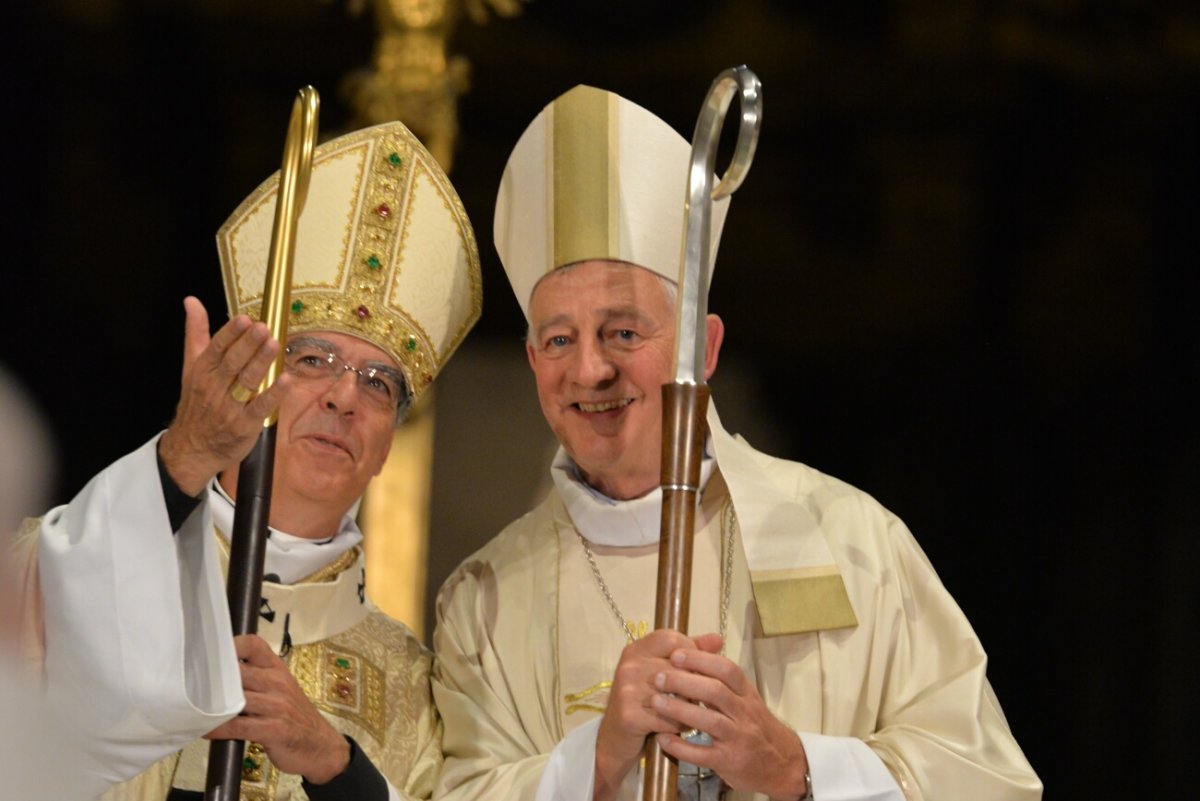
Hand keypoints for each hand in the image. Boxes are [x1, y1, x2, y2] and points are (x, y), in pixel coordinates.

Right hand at [158, 296, 290, 494]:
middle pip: (232, 363)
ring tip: (275, 344)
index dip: (230, 333)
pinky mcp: (244, 425)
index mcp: (202, 371)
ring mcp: (229, 407)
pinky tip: (286, 379)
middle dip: (248, 345)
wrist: (191, 448)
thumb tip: (192, 301)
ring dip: (261, 363)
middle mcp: (213, 387)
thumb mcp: (191, 367)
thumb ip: (196, 332)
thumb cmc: (197, 402)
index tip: (244, 319)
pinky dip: (273, 394)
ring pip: (246, 382)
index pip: (216, 348)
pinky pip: (260, 407)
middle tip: (263, 327)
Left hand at [206, 635, 349, 784]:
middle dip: (211, 679)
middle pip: (238, 672)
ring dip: (210, 706)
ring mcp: (277, 706)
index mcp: (278, 669)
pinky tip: (205, 730)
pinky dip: (217, 729)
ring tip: (191, 708)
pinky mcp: (273, 729)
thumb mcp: (282, 690)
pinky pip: (237, 726)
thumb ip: (257, 680)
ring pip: (235, 699)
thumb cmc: (294, 716)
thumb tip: (218, 675)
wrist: (320, 745)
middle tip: (188, 685)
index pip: (254, 645)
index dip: (231, 645)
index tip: (210, 654)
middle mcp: (278, 683)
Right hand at [593, 629, 721, 800]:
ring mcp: (627, 690)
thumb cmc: (643, 703)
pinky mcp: (629, 715)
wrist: (615, 739)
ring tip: (691, 714)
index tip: (696, 670)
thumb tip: (718, 639)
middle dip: (694, 685)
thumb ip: (689, 655)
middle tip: (699, 698)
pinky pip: (669, 719)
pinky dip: (679, 726)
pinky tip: (678, 728)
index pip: (672, 638)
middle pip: (678, 668)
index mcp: (636, 650)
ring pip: (677, 694)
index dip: (691, 653)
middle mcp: (629, 666)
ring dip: (689, 707)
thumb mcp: (661, 673)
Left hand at [651, 634, 809, 800]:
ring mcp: (738, 739)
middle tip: (658, 677)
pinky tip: (662, 739)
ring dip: (679, 709)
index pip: (727, 670)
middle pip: (715, 691)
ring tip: (655, 702)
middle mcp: (745, 713)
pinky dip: (681, 746)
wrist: (783, 765)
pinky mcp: (729, 762)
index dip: (701, 660)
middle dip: (684, 682)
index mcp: (747, 694)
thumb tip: (696, 652)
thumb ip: (724, 680)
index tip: (675, 654)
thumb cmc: (757, 727)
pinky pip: (702, 754)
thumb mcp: (747, 700)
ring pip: (709, 720)